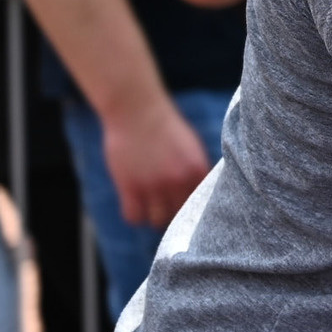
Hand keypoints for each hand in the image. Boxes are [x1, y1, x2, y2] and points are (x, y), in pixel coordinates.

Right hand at [100, 94, 212, 228]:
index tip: (187, 207)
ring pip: (158, 221)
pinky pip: (134, 216)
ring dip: (155, 217)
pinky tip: (135, 205)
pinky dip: (135, 215)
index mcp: (197, 170)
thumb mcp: (191, 146)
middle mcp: (178, 181)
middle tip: (167, 208)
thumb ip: (196, 169)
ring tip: (151, 208)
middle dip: (175, 214)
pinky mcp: (130, 186)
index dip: (194, 207)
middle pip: (181, 216)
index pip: (202, 204)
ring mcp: (153, 185)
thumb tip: (202, 191)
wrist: (137, 111)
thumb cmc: (164, 126)